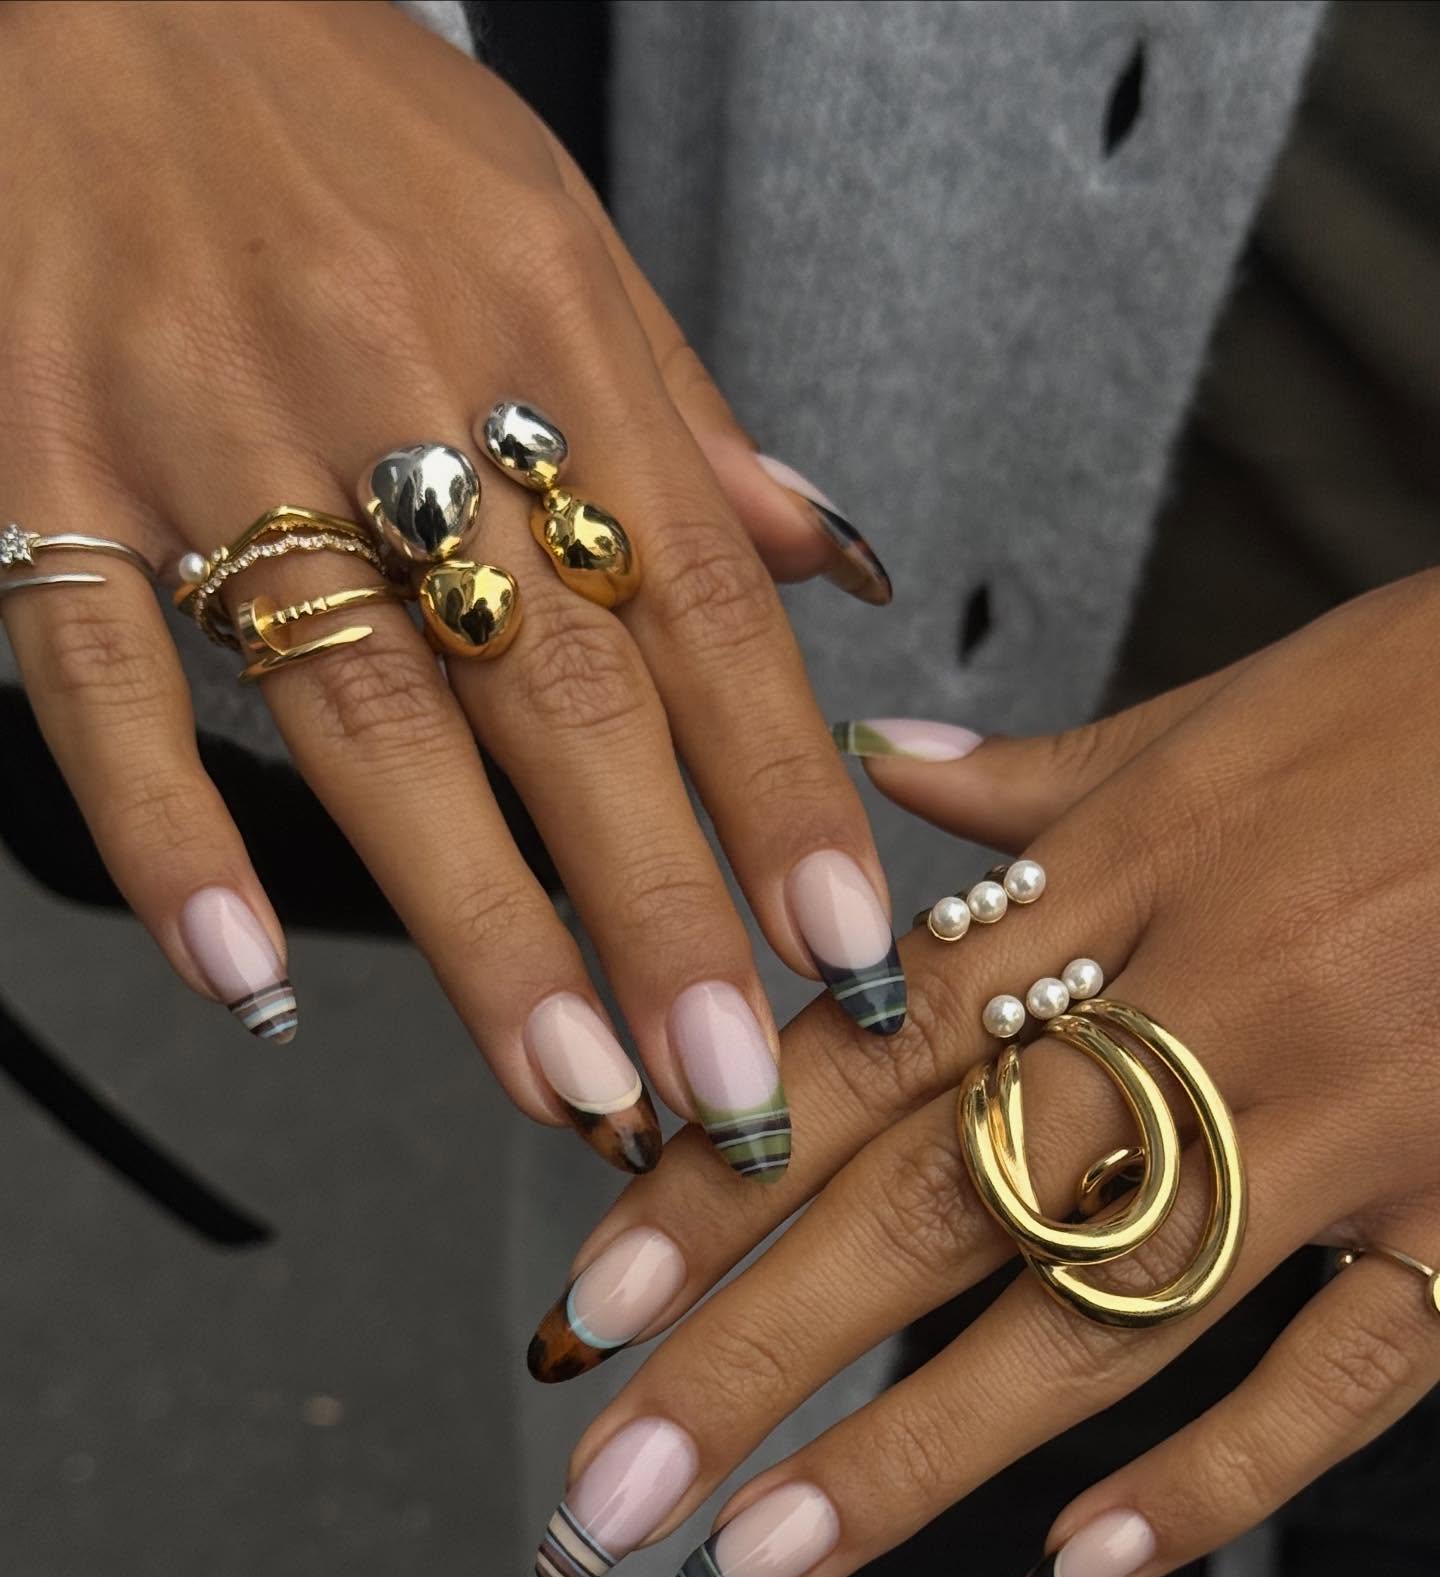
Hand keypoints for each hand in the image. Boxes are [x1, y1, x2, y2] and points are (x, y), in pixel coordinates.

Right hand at [0, 0, 896, 1179]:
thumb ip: (678, 406)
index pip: (700, 602)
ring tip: (563, 1080)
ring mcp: (207, 432)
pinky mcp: (39, 460)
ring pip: (364, 714)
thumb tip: (826, 557)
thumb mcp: (545, 210)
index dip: (781, 789)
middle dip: (659, 909)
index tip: (847, 942)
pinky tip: (240, 972)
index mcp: (544, 324)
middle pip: (558, 692)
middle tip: (731, 1084)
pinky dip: (166, 828)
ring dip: (476, 923)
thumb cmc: (324, 96)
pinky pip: (99, 668)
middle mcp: (394, 387)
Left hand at [530, 571, 1439, 1576]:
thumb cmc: (1424, 703)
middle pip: (932, 1208)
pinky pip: (1342, 1377)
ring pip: (1094, 1317)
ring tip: (757, 1567)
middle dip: (753, 1360)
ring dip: (914, 1457)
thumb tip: (889, 771)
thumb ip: (1037, 785)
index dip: (716, 1180)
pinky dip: (1221, 1478)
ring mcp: (1336, 1125)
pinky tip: (1085, 1568)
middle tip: (605, 1493)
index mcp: (1114, 884)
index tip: (591, 1302)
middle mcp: (1196, 1013)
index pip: (866, 1055)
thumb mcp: (1212, 713)